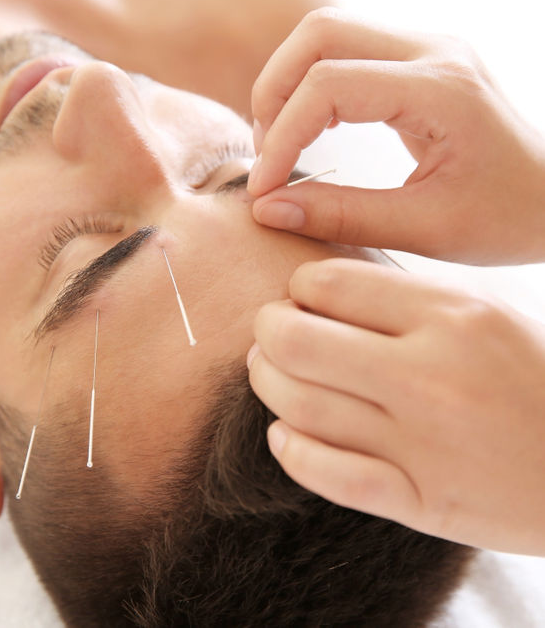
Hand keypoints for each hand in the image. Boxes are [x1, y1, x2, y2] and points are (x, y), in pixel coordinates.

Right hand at [248, 8, 544, 264]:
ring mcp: (427, 48)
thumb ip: (342, 216)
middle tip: (267, 155)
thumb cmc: (507, 217)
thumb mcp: (425, 229)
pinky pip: (345, 52)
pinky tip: (311, 132)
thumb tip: (267, 208)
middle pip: (319, 34)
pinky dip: (312, 88)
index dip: (281, 137)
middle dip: (274, 92)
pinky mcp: (418, 61)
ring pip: (326, 35)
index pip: (329, 85)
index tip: (264, 189)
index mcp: (441, 90)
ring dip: (289, 86)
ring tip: (282, 145)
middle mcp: (433, 51)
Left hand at [248, 258, 544, 553]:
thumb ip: (403, 300)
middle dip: (266, 331)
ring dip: (268, 384)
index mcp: (450, 316)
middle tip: (268, 333)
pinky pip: (325, 473)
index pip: (331, 283)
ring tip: (270, 374)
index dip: (297, 286)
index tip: (298, 298)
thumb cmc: (531, 375)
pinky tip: (283, 433)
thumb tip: (316, 290)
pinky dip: (290, 449)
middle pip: (297, 341)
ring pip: (300, 405)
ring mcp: (423, 444)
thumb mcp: (483, 314)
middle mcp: (431, 376)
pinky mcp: (422, 501)